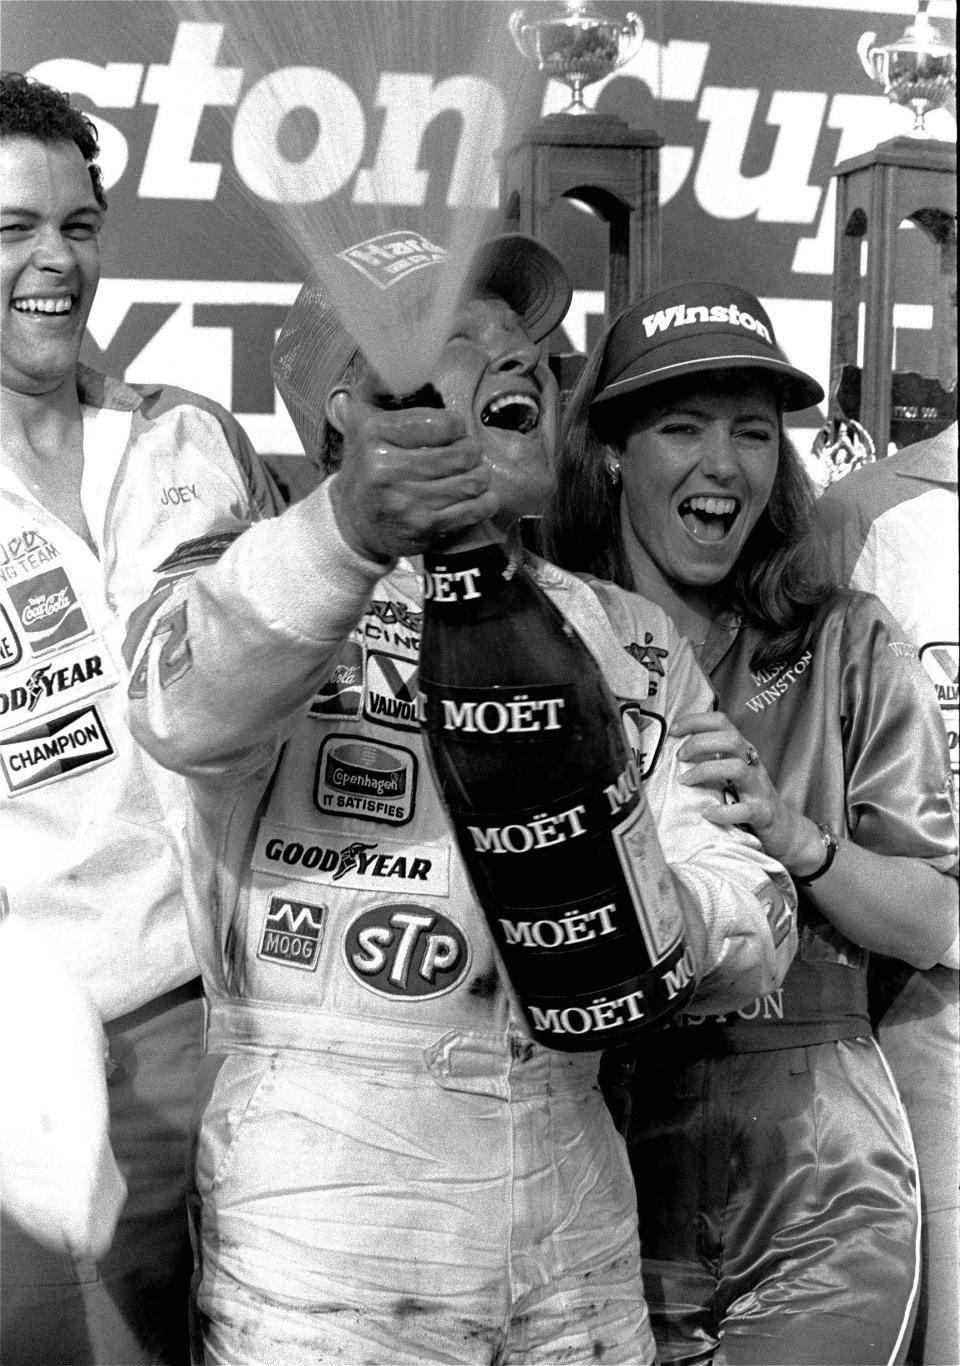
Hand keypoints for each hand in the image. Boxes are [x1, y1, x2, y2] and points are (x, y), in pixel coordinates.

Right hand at [329, 397, 497, 563]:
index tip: (454, 429)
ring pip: (468, 483)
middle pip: (458, 455)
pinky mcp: (421, 527)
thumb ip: (377, 383)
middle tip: (471, 452)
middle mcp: (384, 469)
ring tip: (477, 473)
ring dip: (481, 476)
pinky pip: (469, 512)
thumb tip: (396, 350)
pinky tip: (483, 496)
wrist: (352, 521)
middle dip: (472, 452)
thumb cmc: (366, 463)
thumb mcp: (362, 419)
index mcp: (374, 435)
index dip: (456, 426)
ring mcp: (404, 502)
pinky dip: (485, 503)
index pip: (440, 424)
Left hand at [671, 709, 814, 868]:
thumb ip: (711, 757)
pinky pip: (745, 809)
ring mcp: (759, 789)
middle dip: (700, 743)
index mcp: (743, 752)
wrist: (783, 830)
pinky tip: (707, 814)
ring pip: (737, 768)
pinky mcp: (763, 813)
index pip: (722, 723)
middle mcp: (752, 765)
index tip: (673, 730)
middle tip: (680, 757)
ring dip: (706, 771)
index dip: (696, 721)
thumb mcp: (730, 773)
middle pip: (731, 740)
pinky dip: (723, 811)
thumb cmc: (748, 799)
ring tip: (685, 781)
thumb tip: (674, 747)